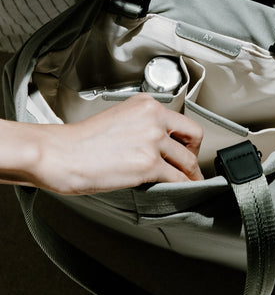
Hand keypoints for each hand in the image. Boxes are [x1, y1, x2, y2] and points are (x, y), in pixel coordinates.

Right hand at [30, 93, 203, 194]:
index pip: (182, 120)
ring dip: (191, 174)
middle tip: (190, 165)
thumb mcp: (120, 119)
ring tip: (189, 182)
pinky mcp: (148, 164)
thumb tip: (160, 144)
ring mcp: (152, 140)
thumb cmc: (82, 141)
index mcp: (146, 104)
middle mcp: (153, 118)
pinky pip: (178, 178)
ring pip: (188, 161)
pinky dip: (184, 186)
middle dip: (194, 154)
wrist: (60, 154)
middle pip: (193, 137)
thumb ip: (144, 126)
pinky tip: (181, 190)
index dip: (187, 139)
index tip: (186, 149)